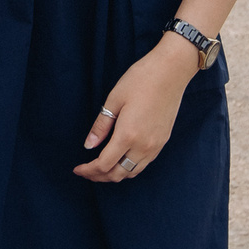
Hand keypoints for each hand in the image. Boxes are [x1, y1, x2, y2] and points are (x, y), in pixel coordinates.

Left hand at [73, 36, 201, 183]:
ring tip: (100, 168)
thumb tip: (88, 146)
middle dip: (99, 176)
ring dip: (115, 174)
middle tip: (85, 172)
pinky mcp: (163, 141)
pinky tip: (120, 159)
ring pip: (132, 172)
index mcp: (128, 135)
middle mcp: (143, 146)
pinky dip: (129, 167)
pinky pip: (143, 164)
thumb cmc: (140, 80)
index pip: (104, 165)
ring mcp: (155, 146)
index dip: (89, 170)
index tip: (77, 169)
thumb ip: (101, 126)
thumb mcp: (114, 100)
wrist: (171, 72)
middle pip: (118, 174)